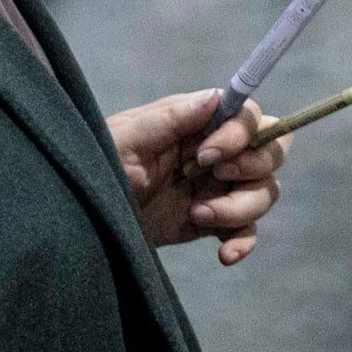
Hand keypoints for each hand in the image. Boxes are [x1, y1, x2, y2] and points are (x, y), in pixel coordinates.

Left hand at [106, 89, 289, 264]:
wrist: (79, 220)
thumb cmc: (95, 166)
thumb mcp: (126, 138)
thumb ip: (171, 118)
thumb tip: (217, 97)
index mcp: (197, 124)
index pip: (249, 117)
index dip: (241, 134)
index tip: (206, 155)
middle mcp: (215, 153)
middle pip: (272, 150)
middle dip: (253, 166)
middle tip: (216, 175)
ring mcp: (217, 188)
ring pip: (265, 191)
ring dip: (241, 207)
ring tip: (199, 215)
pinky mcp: (212, 223)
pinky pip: (247, 230)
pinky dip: (243, 242)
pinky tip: (224, 254)